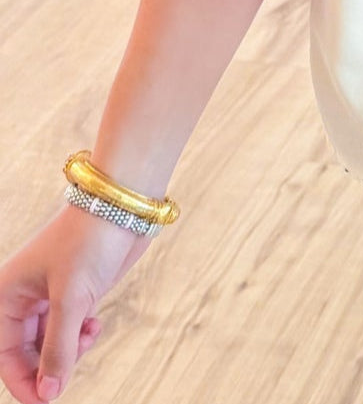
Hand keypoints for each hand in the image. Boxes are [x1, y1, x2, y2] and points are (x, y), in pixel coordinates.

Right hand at [0, 203, 152, 401]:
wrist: (124, 205)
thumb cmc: (90, 240)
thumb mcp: (71, 298)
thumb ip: (59, 349)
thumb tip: (49, 394)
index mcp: (7, 295)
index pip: (6, 356)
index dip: (24, 383)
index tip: (47, 402)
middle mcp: (24, 298)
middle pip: (26, 354)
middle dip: (48, 368)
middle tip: (69, 377)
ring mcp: (50, 296)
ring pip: (50, 345)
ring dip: (69, 351)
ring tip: (89, 334)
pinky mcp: (76, 293)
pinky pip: (71, 331)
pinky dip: (82, 337)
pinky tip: (95, 325)